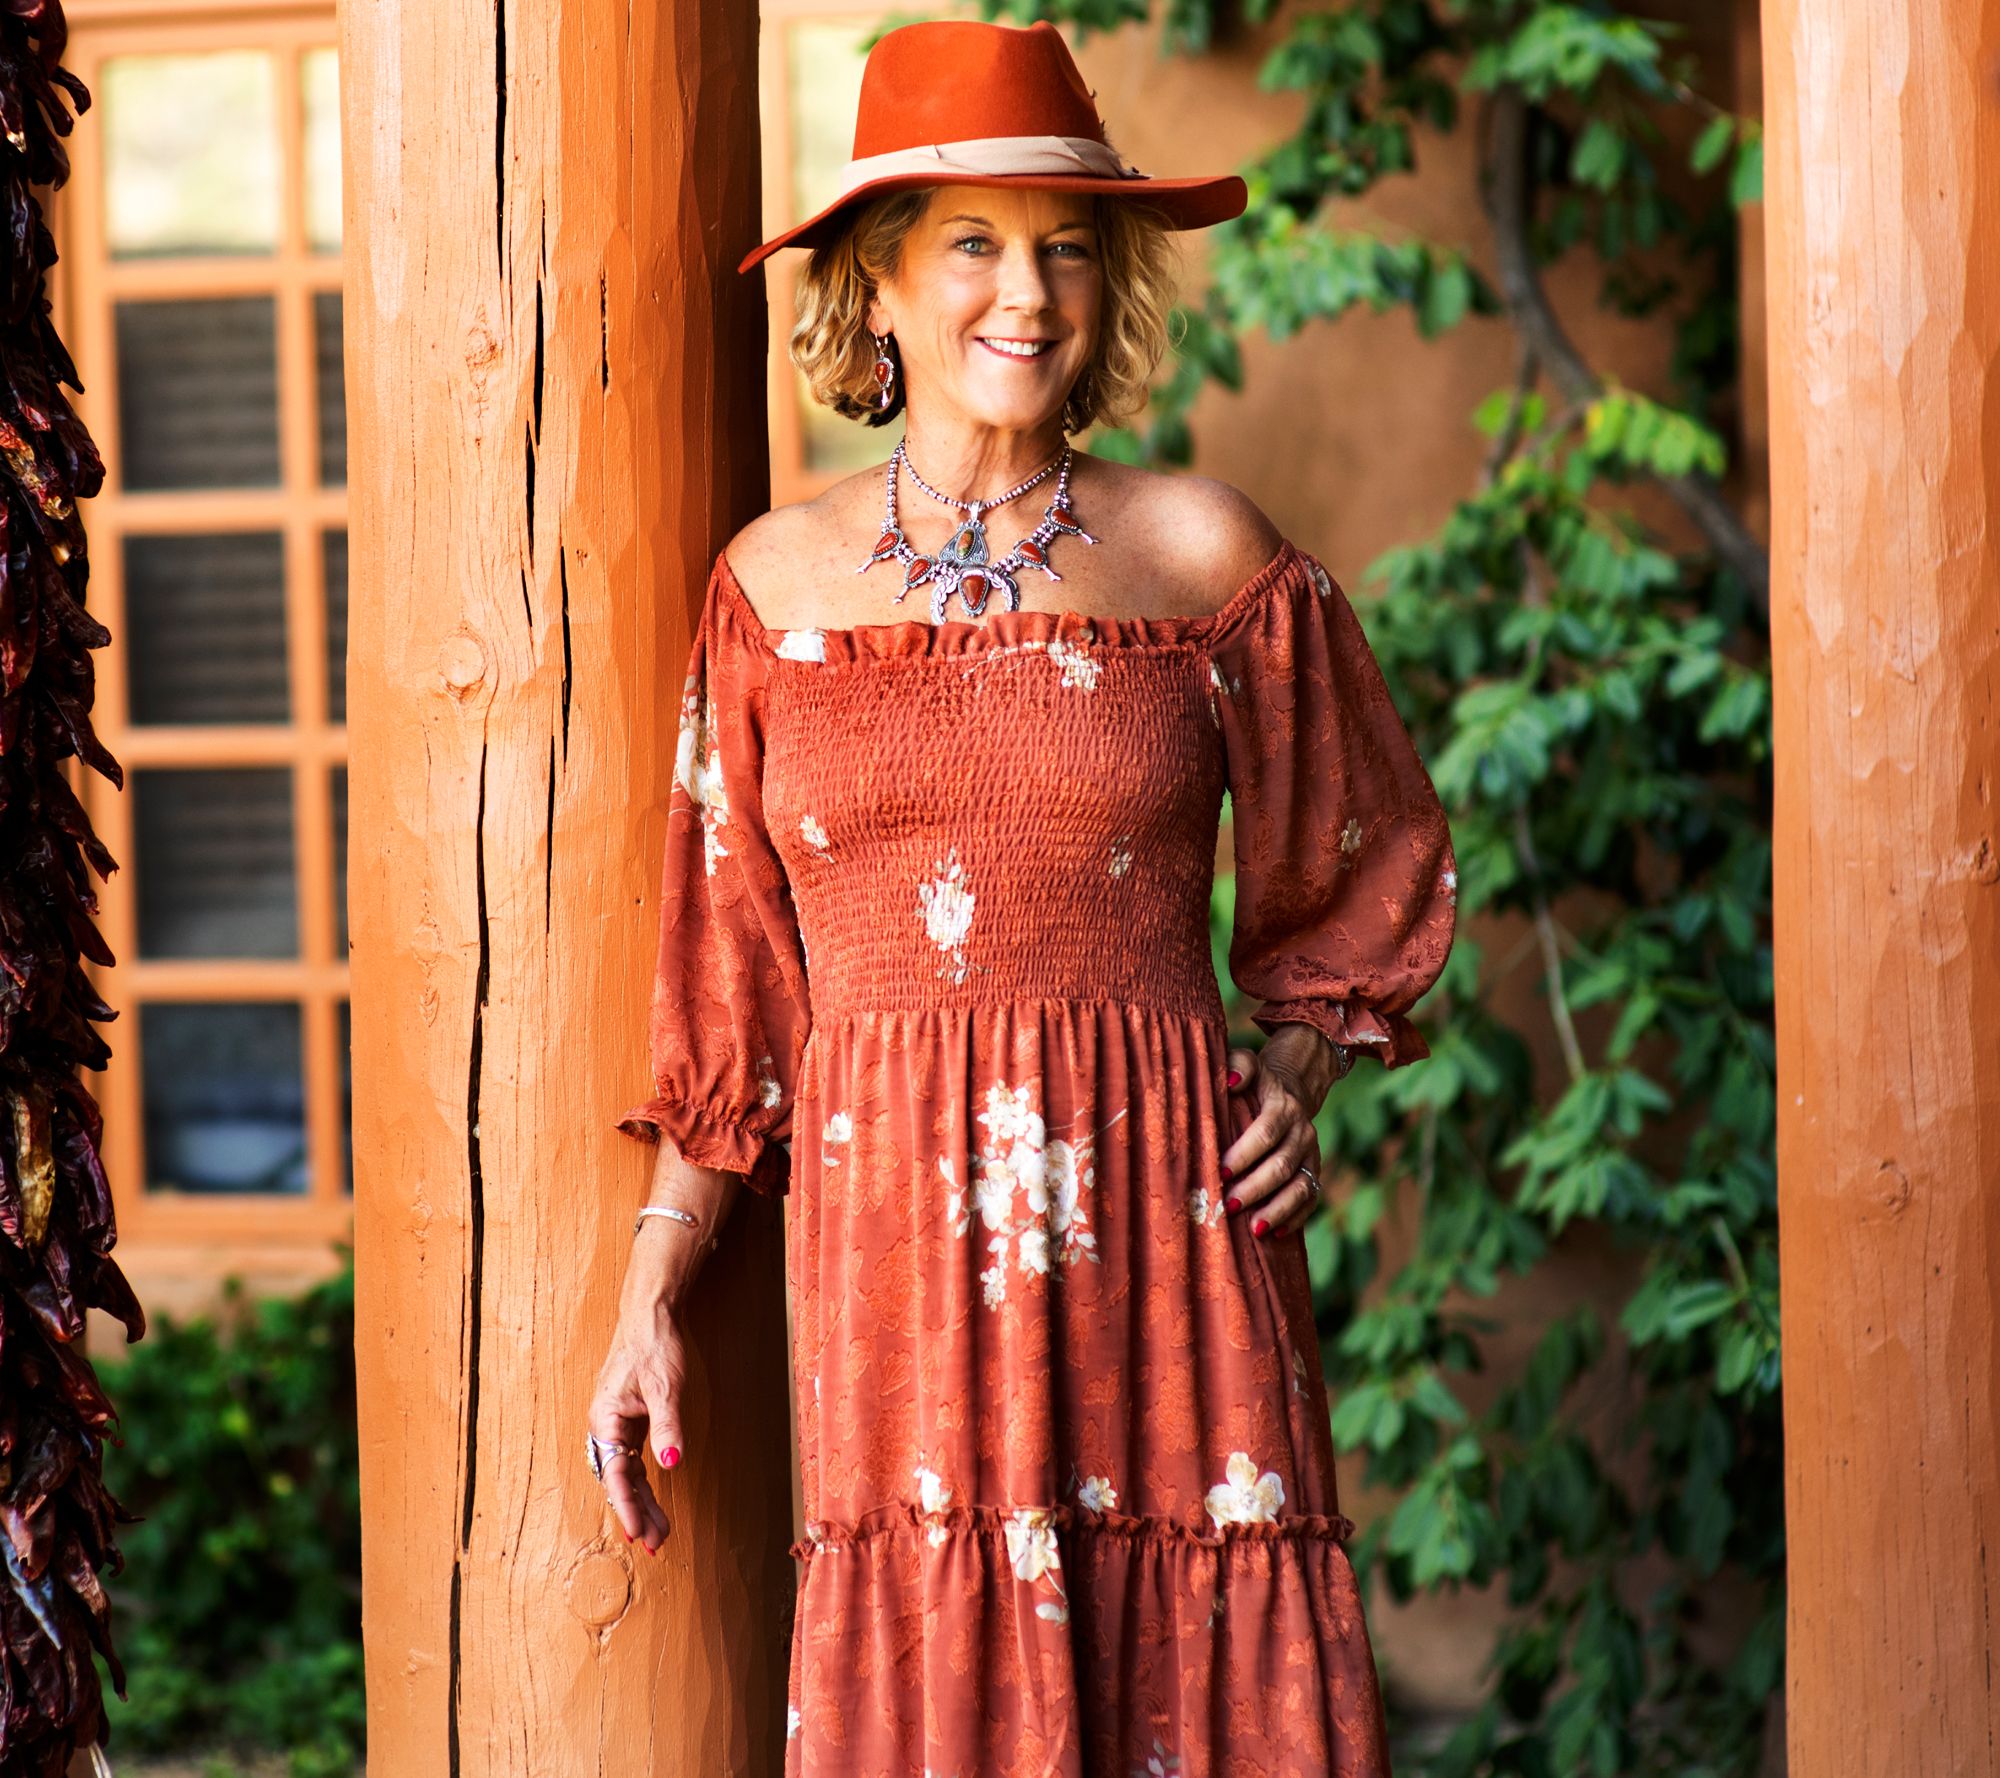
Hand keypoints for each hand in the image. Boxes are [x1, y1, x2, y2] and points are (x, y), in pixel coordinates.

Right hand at [587, 1302, 686, 1552]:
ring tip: (659, 1533)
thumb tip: (670, 1466)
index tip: (637, 1533)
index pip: (615, 1474)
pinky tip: (654, 1501)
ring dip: (643, 1502)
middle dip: (637, 1513)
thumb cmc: (653, 1346)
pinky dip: (645, 1482)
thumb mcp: (665, 1388)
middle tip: (655, 1544)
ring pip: (627, 1474)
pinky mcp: (630, 1420)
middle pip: (620, 1480)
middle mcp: (605, 1426)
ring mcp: (616, 1425)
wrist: (650, 1315)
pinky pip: (634, 1461)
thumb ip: (667, 1428)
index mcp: (605, 1420)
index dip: (627, 1506)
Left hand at [1220, 1024, 1345, 1238]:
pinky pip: (1311, 1199)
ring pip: (1301, 1186)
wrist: (1291, 1089)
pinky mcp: (1314, 1171)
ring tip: (1254, 1229)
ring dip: (1278, 1209)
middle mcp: (1302, 1131)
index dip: (1245, 1153)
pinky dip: (1296, 1218)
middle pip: (1282, 1164)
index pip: (1266, 1132)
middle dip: (1255, 1187)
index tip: (1220, 1172)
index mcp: (1283, 1106)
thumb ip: (1238, 1066)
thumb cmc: (1256, 1083)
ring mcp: (1311, 1154)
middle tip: (1229, 1205)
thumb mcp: (1247, 1065)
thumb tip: (1229, 1080)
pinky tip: (1277, 1233)